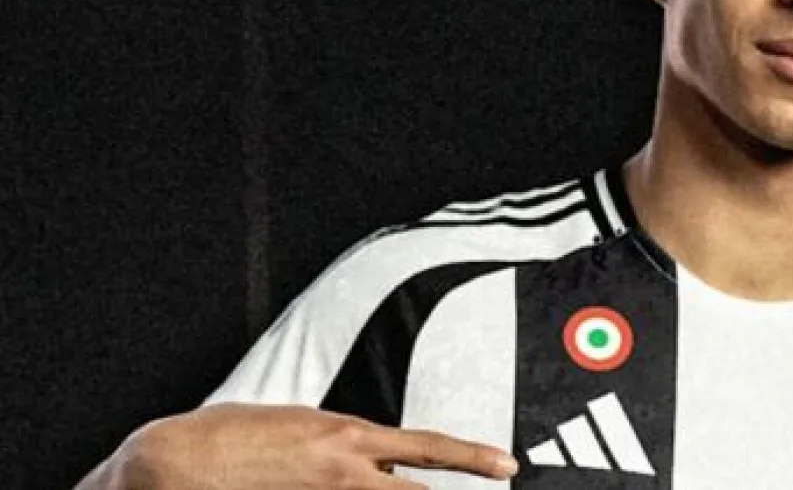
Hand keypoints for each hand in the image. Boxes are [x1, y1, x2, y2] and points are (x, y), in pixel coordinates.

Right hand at [76, 403, 518, 489]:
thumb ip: (343, 443)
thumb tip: (371, 456)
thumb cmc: (229, 435)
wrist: (171, 465)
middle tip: (494, 489)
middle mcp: (344, 473)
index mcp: (347, 437)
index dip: (472, 458)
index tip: (506, 465)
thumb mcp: (299, 424)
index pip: (427, 447)